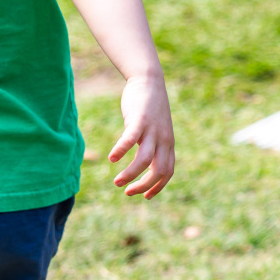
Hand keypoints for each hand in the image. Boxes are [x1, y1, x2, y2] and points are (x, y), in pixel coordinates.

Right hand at [111, 74, 175, 197]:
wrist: (149, 81)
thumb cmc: (149, 108)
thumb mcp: (155, 130)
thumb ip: (152, 145)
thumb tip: (143, 163)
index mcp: (168, 144)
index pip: (167, 171)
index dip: (157, 186)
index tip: (145, 197)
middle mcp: (163, 139)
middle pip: (158, 170)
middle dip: (144, 186)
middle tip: (127, 192)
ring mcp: (152, 130)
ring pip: (145, 159)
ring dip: (131, 174)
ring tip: (117, 182)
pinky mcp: (140, 120)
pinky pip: (131, 139)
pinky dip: (121, 150)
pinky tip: (112, 159)